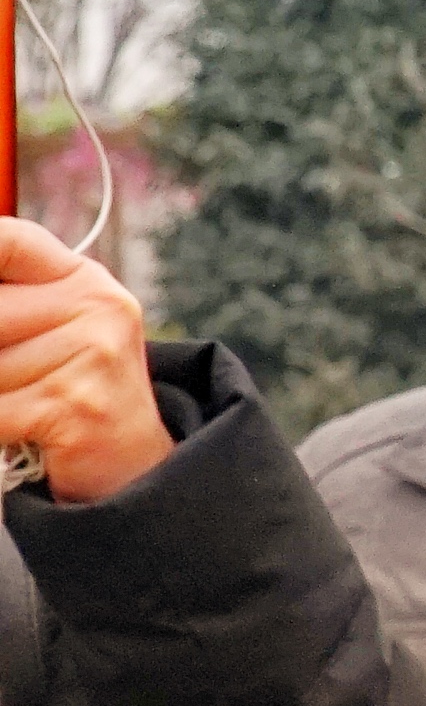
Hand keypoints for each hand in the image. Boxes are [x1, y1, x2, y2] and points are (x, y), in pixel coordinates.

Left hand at [0, 217, 169, 503]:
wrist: (133, 464)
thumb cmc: (70, 395)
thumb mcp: (48, 333)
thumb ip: (10, 305)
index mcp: (82, 281)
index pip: (9, 241)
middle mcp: (97, 307)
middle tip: (8, 367)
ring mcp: (94, 354)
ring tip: (19, 403)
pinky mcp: (79, 404)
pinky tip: (18, 430)